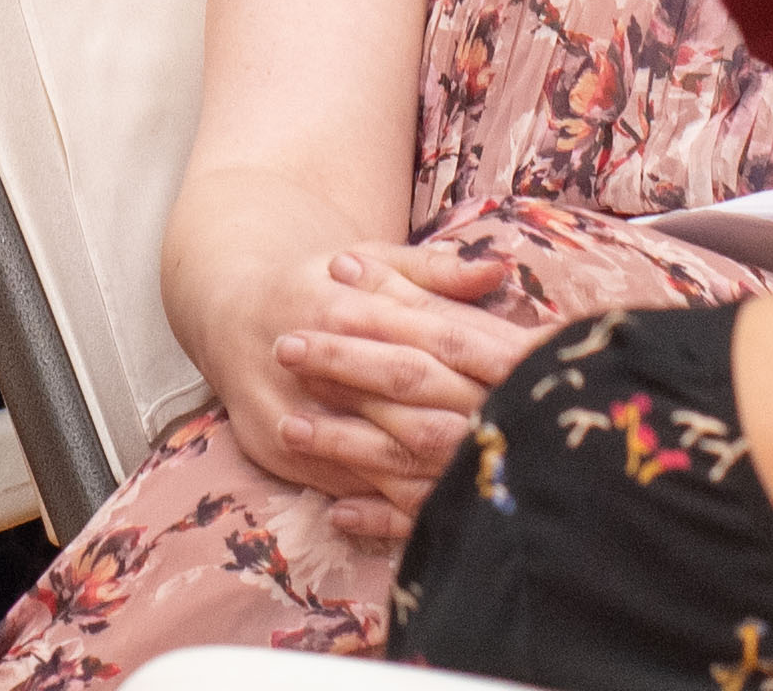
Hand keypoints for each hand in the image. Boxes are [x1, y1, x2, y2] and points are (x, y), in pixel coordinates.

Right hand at [208, 238, 534, 525]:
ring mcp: (296, 413)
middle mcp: (318, 361)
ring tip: (497, 483)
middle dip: (476, 425)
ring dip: (439, 473)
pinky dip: (394, 507)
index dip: (493, 361)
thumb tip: (498, 269)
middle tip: (537, 443)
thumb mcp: (371, 262)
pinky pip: (349, 490)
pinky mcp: (280, 453)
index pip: (433, 339)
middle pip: (412, 403)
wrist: (228, 311)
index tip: (544, 377)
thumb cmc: (317, 285)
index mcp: (347, 304)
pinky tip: (441, 512)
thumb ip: (434, 270)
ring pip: (382, 456)